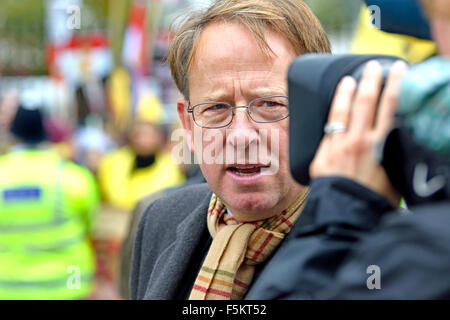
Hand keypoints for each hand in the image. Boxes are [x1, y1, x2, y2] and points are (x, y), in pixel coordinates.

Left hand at [309, 60, 408, 205]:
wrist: (346, 214)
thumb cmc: (374, 199)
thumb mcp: (394, 175)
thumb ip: (393, 153)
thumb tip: (396, 140)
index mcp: (380, 144)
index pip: (390, 105)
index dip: (395, 83)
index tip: (398, 69)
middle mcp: (358, 140)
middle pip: (366, 101)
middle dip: (370, 80)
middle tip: (372, 66)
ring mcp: (337, 146)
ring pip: (341, 111)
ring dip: (346, 92)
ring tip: (349, 79)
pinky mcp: (321, 154)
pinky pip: (326, 129)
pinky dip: (331, 116)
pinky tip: (331, 110)